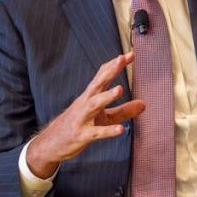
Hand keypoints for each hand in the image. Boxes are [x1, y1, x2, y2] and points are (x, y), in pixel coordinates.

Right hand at [27, 52, 145, 177]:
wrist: (52, 142)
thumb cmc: (80, 125)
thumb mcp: (103, 117)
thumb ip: (124, 111)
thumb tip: (144, 105)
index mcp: (90, 96)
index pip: (102, 76)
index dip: (115, 65)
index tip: (130, 54)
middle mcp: (85, 103)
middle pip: (97, 84)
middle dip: (109, 71)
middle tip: (122, 58)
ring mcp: (82, 118)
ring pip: (94, 105)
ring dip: (106, 96)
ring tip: (120, 88)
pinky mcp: (81, 135)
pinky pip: (96, 133)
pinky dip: (108, 131)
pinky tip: (121, 130)